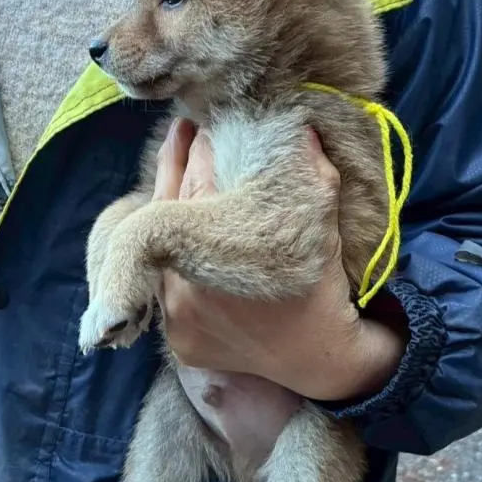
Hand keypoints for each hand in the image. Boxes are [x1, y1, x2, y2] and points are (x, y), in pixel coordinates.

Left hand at [152, 118, 406, 401]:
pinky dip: (170, 256)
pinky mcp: (176, 338)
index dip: (203, 145)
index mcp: (222, 246)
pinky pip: (161, 283)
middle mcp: (187, 282)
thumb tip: (297, 126)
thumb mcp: (323, 220)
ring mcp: (176, 315)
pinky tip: (179, 232)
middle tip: (185, 131)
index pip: (200, 176)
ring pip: (158, 245)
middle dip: (181, 164)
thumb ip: (308, 168)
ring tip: (178, 167)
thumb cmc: (322, 283)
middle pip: (172, 205)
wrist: (321, 356)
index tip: (205, 124)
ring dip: (169, 205)